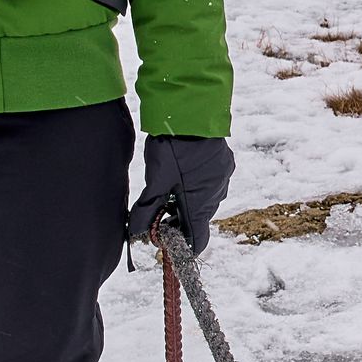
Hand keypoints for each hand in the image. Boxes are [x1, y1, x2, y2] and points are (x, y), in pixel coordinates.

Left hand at [127, 135, 234, 253]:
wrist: (191, 114)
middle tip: (158, 210)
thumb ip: (147, 209)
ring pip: (203, 201)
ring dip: (186, 202)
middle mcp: (216, 195)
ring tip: (167, 188)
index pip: (197, 240)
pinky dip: (196, 186)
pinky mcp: (224, 164)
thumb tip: (136, 234)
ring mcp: (222, 179)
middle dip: (178, 221)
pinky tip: (181, 173)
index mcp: (200, 204)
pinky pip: (210, 184)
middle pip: (197, 220)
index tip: (166, 244)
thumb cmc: (173, 148)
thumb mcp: (156, 180)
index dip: (182, 247)